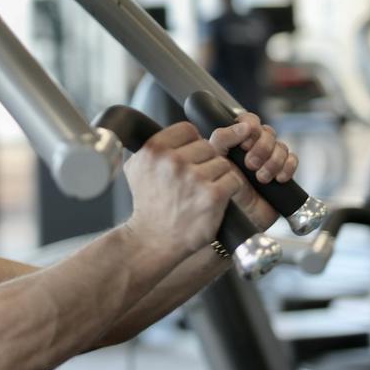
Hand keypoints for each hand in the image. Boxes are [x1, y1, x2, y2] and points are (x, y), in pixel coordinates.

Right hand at [123, 122, 245, 258]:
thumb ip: (153, 146)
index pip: (188, 130)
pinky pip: (233, 180)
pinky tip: (212, 200)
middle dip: (204, 162)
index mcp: (154, 149)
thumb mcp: (136, 168)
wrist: (153, 239)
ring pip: (222, 163)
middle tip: (192, 181)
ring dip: (216, 177)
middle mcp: (173, 161)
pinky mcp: (212, 195)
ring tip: (200, 192)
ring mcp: (194, 178)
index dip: (190, 145)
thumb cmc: (147, 204)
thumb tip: (176, 131)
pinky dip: (227, 190)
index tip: (186, 160)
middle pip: (208, 146)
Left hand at [206, 112, 298, 229]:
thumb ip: (222, 139)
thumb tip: (244, 125)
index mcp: (235, 142)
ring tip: (261, 178)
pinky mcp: (282, 173)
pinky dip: (287, 167)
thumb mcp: (216, 162)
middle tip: (250, 165)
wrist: (236, 221)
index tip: (244, 143)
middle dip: (262, 148)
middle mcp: (252, 149)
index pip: (249, 121)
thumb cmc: (220, 193)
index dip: (251, 128)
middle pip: (268, 132)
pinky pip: (293, 159)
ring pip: (281, 145)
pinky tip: (277, 179)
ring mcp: (268, 161)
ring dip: (273, 160)